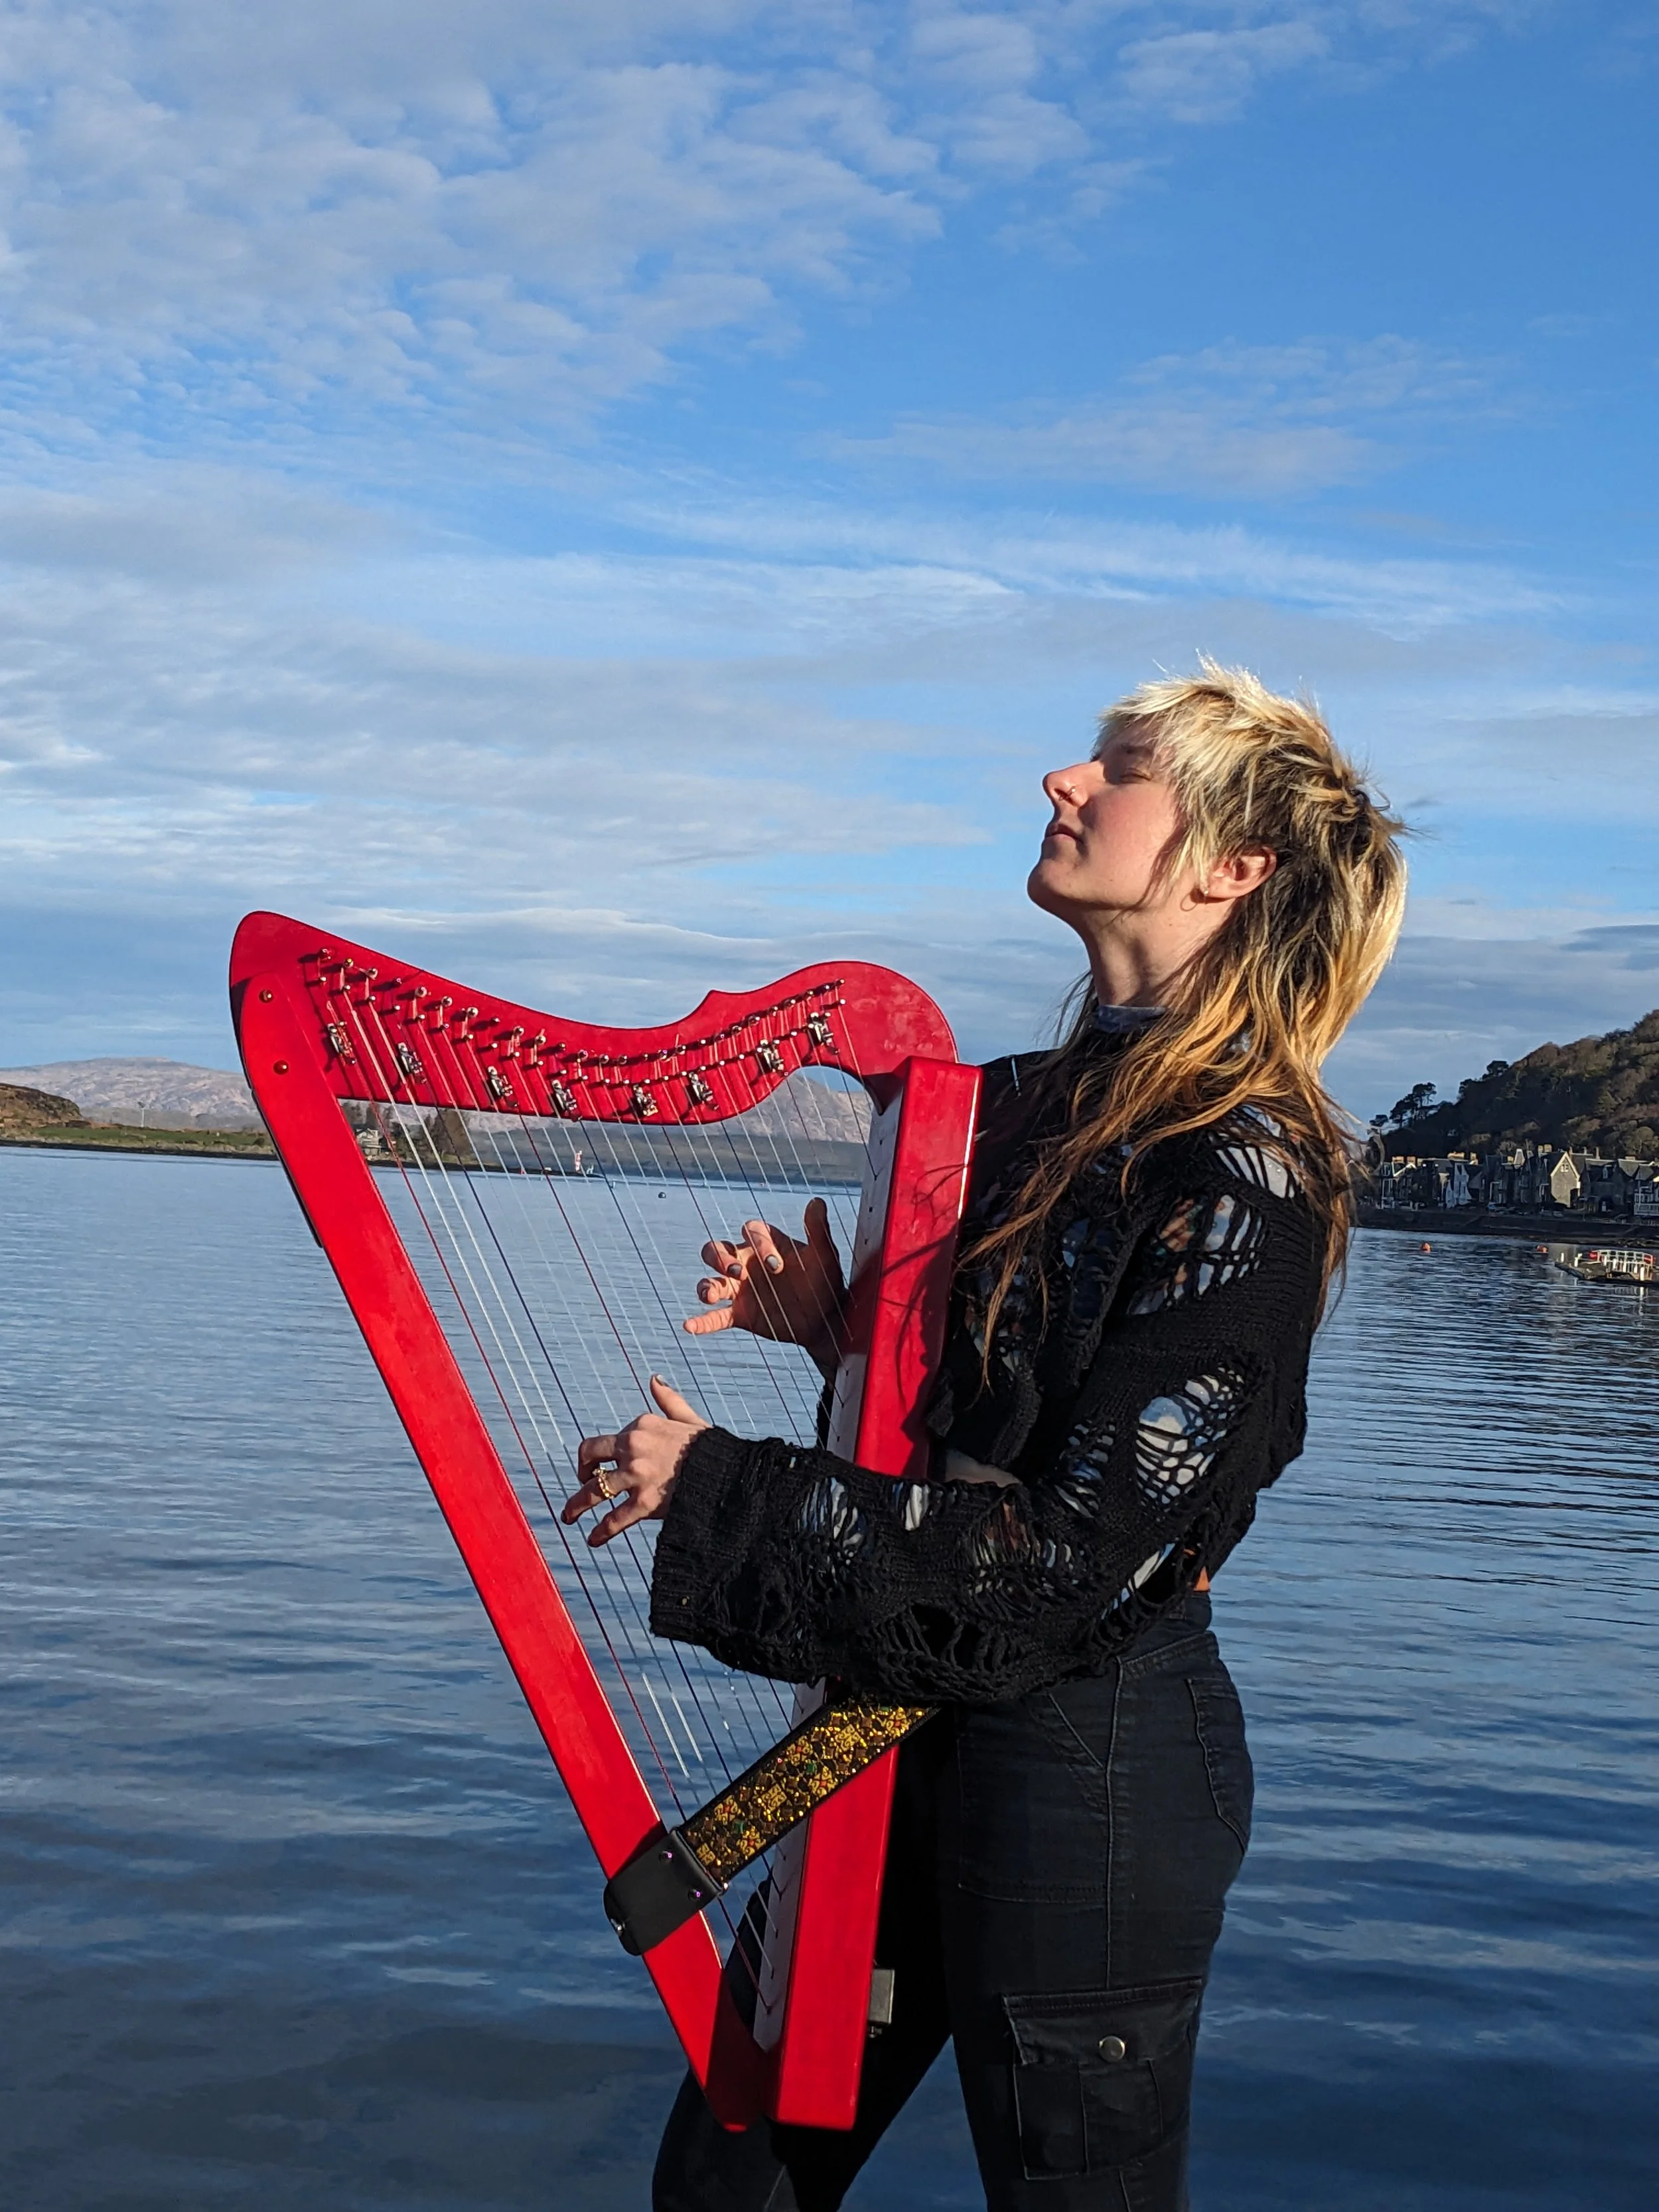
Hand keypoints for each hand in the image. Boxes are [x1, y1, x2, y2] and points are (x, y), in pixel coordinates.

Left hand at [563, 1377, 709, 1547]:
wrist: (730, 1476)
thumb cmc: (711, 1449)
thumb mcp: (689, 1420)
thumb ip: (669, 1400)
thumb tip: (654, 1379)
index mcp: (642, 1424)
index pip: (609, 1438)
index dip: (601, 1454)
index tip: (601, 1465)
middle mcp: (634, 1446)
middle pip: (590, 1456)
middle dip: (580, 1472)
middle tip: (581, 1483)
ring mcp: (637, 1475)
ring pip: (595, 1491)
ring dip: (577, 1506)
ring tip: (567, 1517)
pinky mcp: (645, 1503)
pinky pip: (615, 1519)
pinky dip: (601, 1531)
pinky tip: (593, 1540)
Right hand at [684, 1196, 845, 1375]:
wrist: (826, 1321)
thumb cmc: (825, 1283)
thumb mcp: (825, 1257)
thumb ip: (818, 1230)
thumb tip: (817, 1201)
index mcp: (765, 1245)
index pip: (750, 1232)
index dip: (759, 1244)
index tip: (777, 1266)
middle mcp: (746, 1264)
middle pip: (716, 1250)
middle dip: (720, 1258)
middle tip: (736, 1272)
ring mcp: (740, 1290)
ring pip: (709, 1282)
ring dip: (706, 1287)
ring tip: (711, 1296)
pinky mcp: (740, 1315)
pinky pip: (715, 1317)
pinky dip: (701, 1322)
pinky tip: (690, 1326)